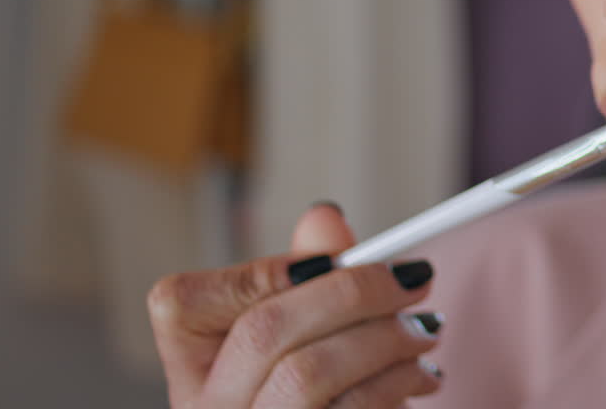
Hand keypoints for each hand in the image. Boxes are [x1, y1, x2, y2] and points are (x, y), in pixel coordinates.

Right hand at [148, 203, 442, 407]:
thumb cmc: (324, 401)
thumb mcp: (305, 344)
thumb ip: (306, 283)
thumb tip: (324, 216)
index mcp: (193, 377)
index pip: (179, 303)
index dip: (262, 270)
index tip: (334, 258)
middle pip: (261, 331)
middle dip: (350, 293)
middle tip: (414, 280)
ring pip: (306, 374)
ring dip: (385, 340)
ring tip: (426, 331)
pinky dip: (396, 383)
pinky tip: (420, 375)